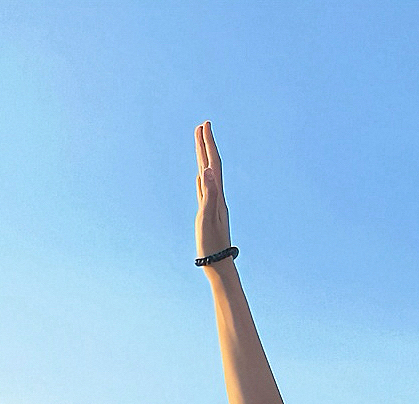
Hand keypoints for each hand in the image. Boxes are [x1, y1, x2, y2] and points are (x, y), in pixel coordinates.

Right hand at [194, 120, 231, 262]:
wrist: (219, 264)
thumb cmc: (212, 243)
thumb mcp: (207, 217)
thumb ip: (209, 193)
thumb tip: (206, 169)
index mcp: (217, 195)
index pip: (212, 163)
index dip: (208, 143)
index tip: (204, 124)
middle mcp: (217, 196)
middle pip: (211, 165)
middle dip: (206, 144)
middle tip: (202, 125)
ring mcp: (213, 204)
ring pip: (207, 175)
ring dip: (203, 158)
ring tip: (199, 143)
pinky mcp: (208, 212)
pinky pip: (204, 189)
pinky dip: (202, 178)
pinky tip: (200, 175)